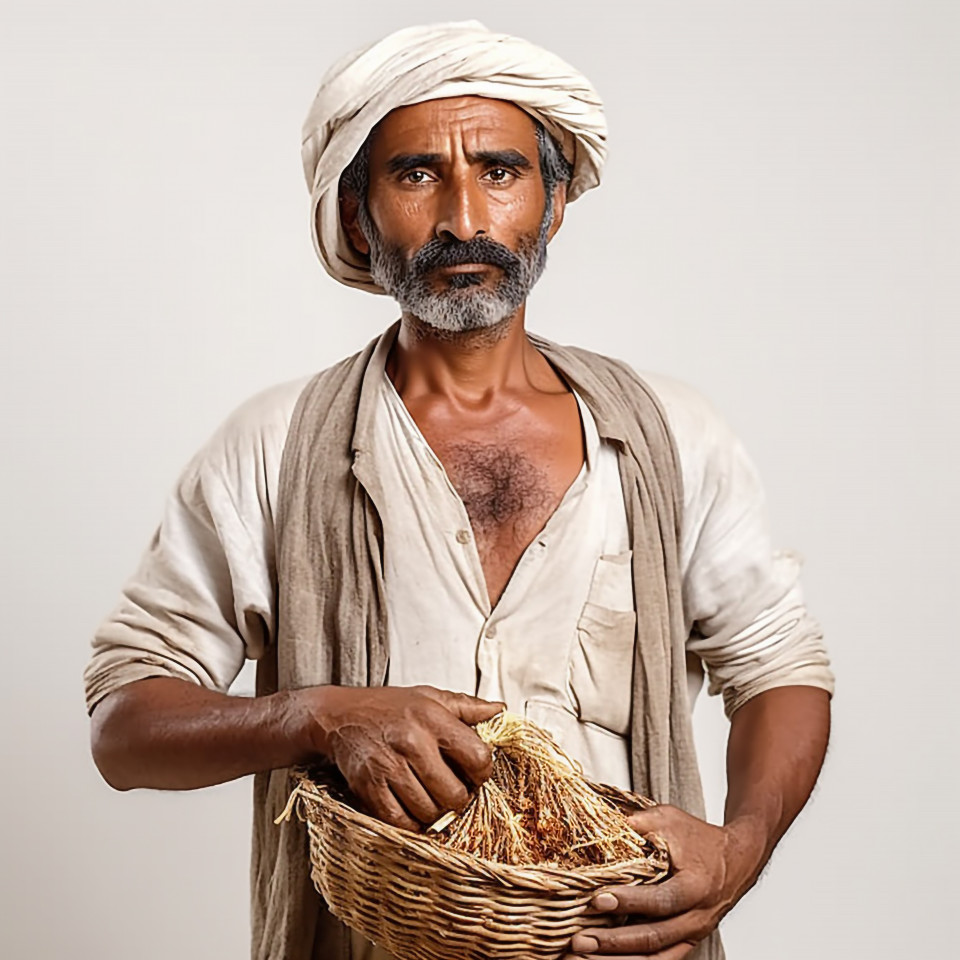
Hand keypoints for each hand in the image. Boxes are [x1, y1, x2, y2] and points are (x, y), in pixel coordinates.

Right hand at [305, 685, 503, 830]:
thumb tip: (499, 711)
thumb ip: (467, 706)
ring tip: (432, 798)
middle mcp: (412, 743)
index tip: (475, 773)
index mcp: (432, 719)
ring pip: (430, 812)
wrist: (339, 715)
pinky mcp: (370, 788)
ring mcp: (389, 768)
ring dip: (436, 812)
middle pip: (455, 794)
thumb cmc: (388, 707)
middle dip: (459, 798)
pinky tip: (412, 808)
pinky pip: (402, 822)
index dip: (483, 772)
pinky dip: (412, 823)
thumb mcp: (430, 697)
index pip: (477, 757)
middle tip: (453, 790)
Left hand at [567, 805, 765, 957]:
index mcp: (696, 886)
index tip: (597, 899)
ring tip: (584, 958)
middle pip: (654, 938)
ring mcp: (692, 934)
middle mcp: (697, 917)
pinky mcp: (686, 942)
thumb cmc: (700, 839)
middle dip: (614, 942)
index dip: (629, 902)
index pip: (662, 900)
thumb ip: (640, 823)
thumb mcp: (671, 820)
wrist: (736, 860)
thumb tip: (605, 824)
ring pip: (655, 958)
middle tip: (580, 941)